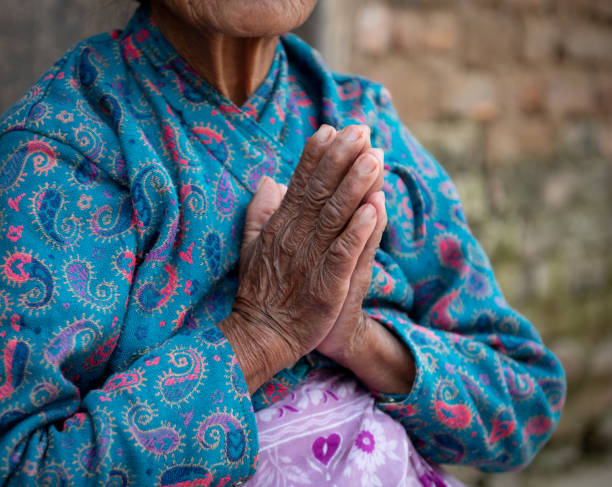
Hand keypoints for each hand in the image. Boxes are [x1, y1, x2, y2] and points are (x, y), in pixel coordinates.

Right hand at [219, 125, 382, 391]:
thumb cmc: (261, 291)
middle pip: (321, 191)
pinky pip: (344, 252)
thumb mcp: (252, 247)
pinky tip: (374, 207)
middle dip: (341, 158)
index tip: (331, 129)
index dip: (315, 156)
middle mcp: (296, 236)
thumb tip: (269, 179)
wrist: (263, 335)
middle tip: (360, 129)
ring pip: (335, 215)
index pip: (299, 184)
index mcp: (280, 226)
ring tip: (374, 157)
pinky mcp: (327, 283)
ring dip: (355, 185)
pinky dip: (359, 230)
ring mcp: (312, 259)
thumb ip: (260, 212)